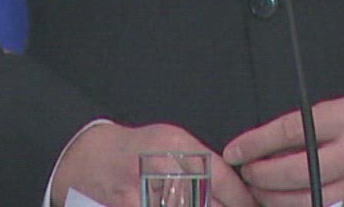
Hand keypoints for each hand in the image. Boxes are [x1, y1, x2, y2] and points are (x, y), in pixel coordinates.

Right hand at [53, 121, 258, 206]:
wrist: (90, 159)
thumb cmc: (138, 151)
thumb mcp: (172, 143)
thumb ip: (202, 163)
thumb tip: (240, 190)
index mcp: (175, 146)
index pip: (220, 176)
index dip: (242, 198)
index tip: (253, 205)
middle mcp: (159, 167)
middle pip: (206, 201)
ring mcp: (142, 192)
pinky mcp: (130, 206)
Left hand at [222, 96, 343, 206]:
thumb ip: (311, 125)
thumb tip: (265, 147)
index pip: (291, 131)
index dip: (256, 143)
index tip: (234, 151)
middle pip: (294, 170)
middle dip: (259, 175)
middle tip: (245, 173)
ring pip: (305, 200)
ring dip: (272, 198)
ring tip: (258, 191)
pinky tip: (284, 204)